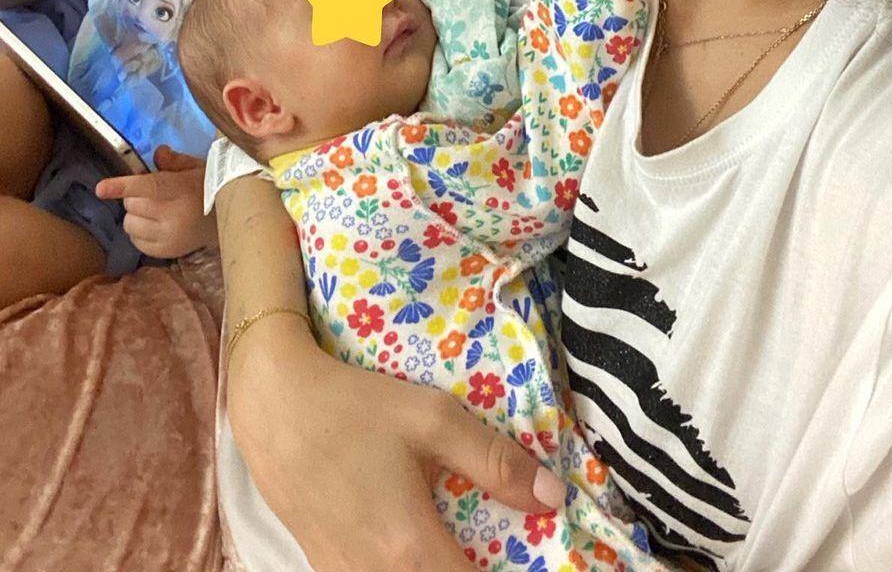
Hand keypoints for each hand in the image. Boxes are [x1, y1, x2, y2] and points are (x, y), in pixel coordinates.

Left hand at [95, 146, 216, 257]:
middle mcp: (174, 217)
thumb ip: (174, 161)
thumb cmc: (210, 188)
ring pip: (129, 224)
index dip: (122, 186)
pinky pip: (135, 240)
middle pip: (132, 204)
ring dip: (135, 215)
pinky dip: (139, 231)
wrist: (230, 220)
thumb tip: (158, 153)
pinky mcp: (165, 252)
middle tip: (153, 194)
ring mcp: (168, 237)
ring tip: (154, 211)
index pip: (148, 187)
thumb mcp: (197, 168)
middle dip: (135, 196)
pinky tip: (155, 225)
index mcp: (183, 190)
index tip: (100, 189)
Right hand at [230, 321, 565, 571]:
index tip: (530, 555)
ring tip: (457, 543)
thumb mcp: (432, 418)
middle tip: (494, 546)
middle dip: (471, 570)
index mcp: (410, 547)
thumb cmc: (355, 406)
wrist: (273, 404)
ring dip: (438, 569)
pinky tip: (415, 544)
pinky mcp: (325, 569)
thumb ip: (494, 460)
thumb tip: (552, 498)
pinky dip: (405, 570)